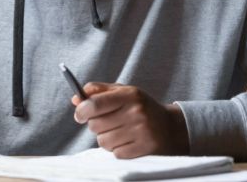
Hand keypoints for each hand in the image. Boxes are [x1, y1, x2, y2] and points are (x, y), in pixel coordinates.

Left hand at [72, 82, 189, 158]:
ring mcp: (141, 132)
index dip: (81, 111)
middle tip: (107, 122)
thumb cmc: (141, 107)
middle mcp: (136, 112)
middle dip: (96, 125)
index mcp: (130, 95)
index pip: (95, 104)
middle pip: (96, 125)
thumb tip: (75, 99)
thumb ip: (98, 91)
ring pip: (103, 141)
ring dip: (106, 138)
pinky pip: (116, 153)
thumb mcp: (123, 92)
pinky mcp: (144, 149)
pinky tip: (127, 141)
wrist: (171, 127)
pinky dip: (117, 149)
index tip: (79, 115)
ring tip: (118, 132)